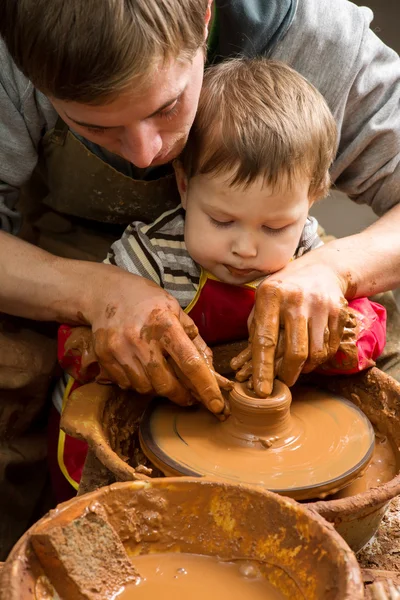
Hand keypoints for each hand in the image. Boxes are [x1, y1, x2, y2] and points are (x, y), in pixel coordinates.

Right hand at [84, 266, 227, 415]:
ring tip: (161, 373)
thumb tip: (211, 371)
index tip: (216, 405)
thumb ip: (194, 341)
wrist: (108, 292)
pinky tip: (141, 368)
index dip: (205, 387)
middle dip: (181, 395)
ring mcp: (119, 348)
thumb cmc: (148, 301)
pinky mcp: (104, 356)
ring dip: (158, 388)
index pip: (189, 363)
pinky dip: (138, 383)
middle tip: (189, 395)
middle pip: (166, 384)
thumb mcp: (176, 311)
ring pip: (145, 388)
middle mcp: (140, 338)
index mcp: (165, 323)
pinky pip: (126, 384)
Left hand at [230, 255, 348, 396]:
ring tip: (297, 366)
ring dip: (305, 368)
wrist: (320, 270)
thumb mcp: (262, 301)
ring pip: (315, 354)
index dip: (262, 369)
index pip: (265, 340)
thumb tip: (244, 366)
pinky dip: (319, 358)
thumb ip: (255, 330)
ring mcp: (321, 305)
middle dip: (288, 375)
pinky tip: (311, 353)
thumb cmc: (283, 290)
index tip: (261, 391)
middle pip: (295, 352)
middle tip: (283, 382)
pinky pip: (329, 348)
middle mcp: (297, 300)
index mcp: (271, 295)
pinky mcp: (339, 312)